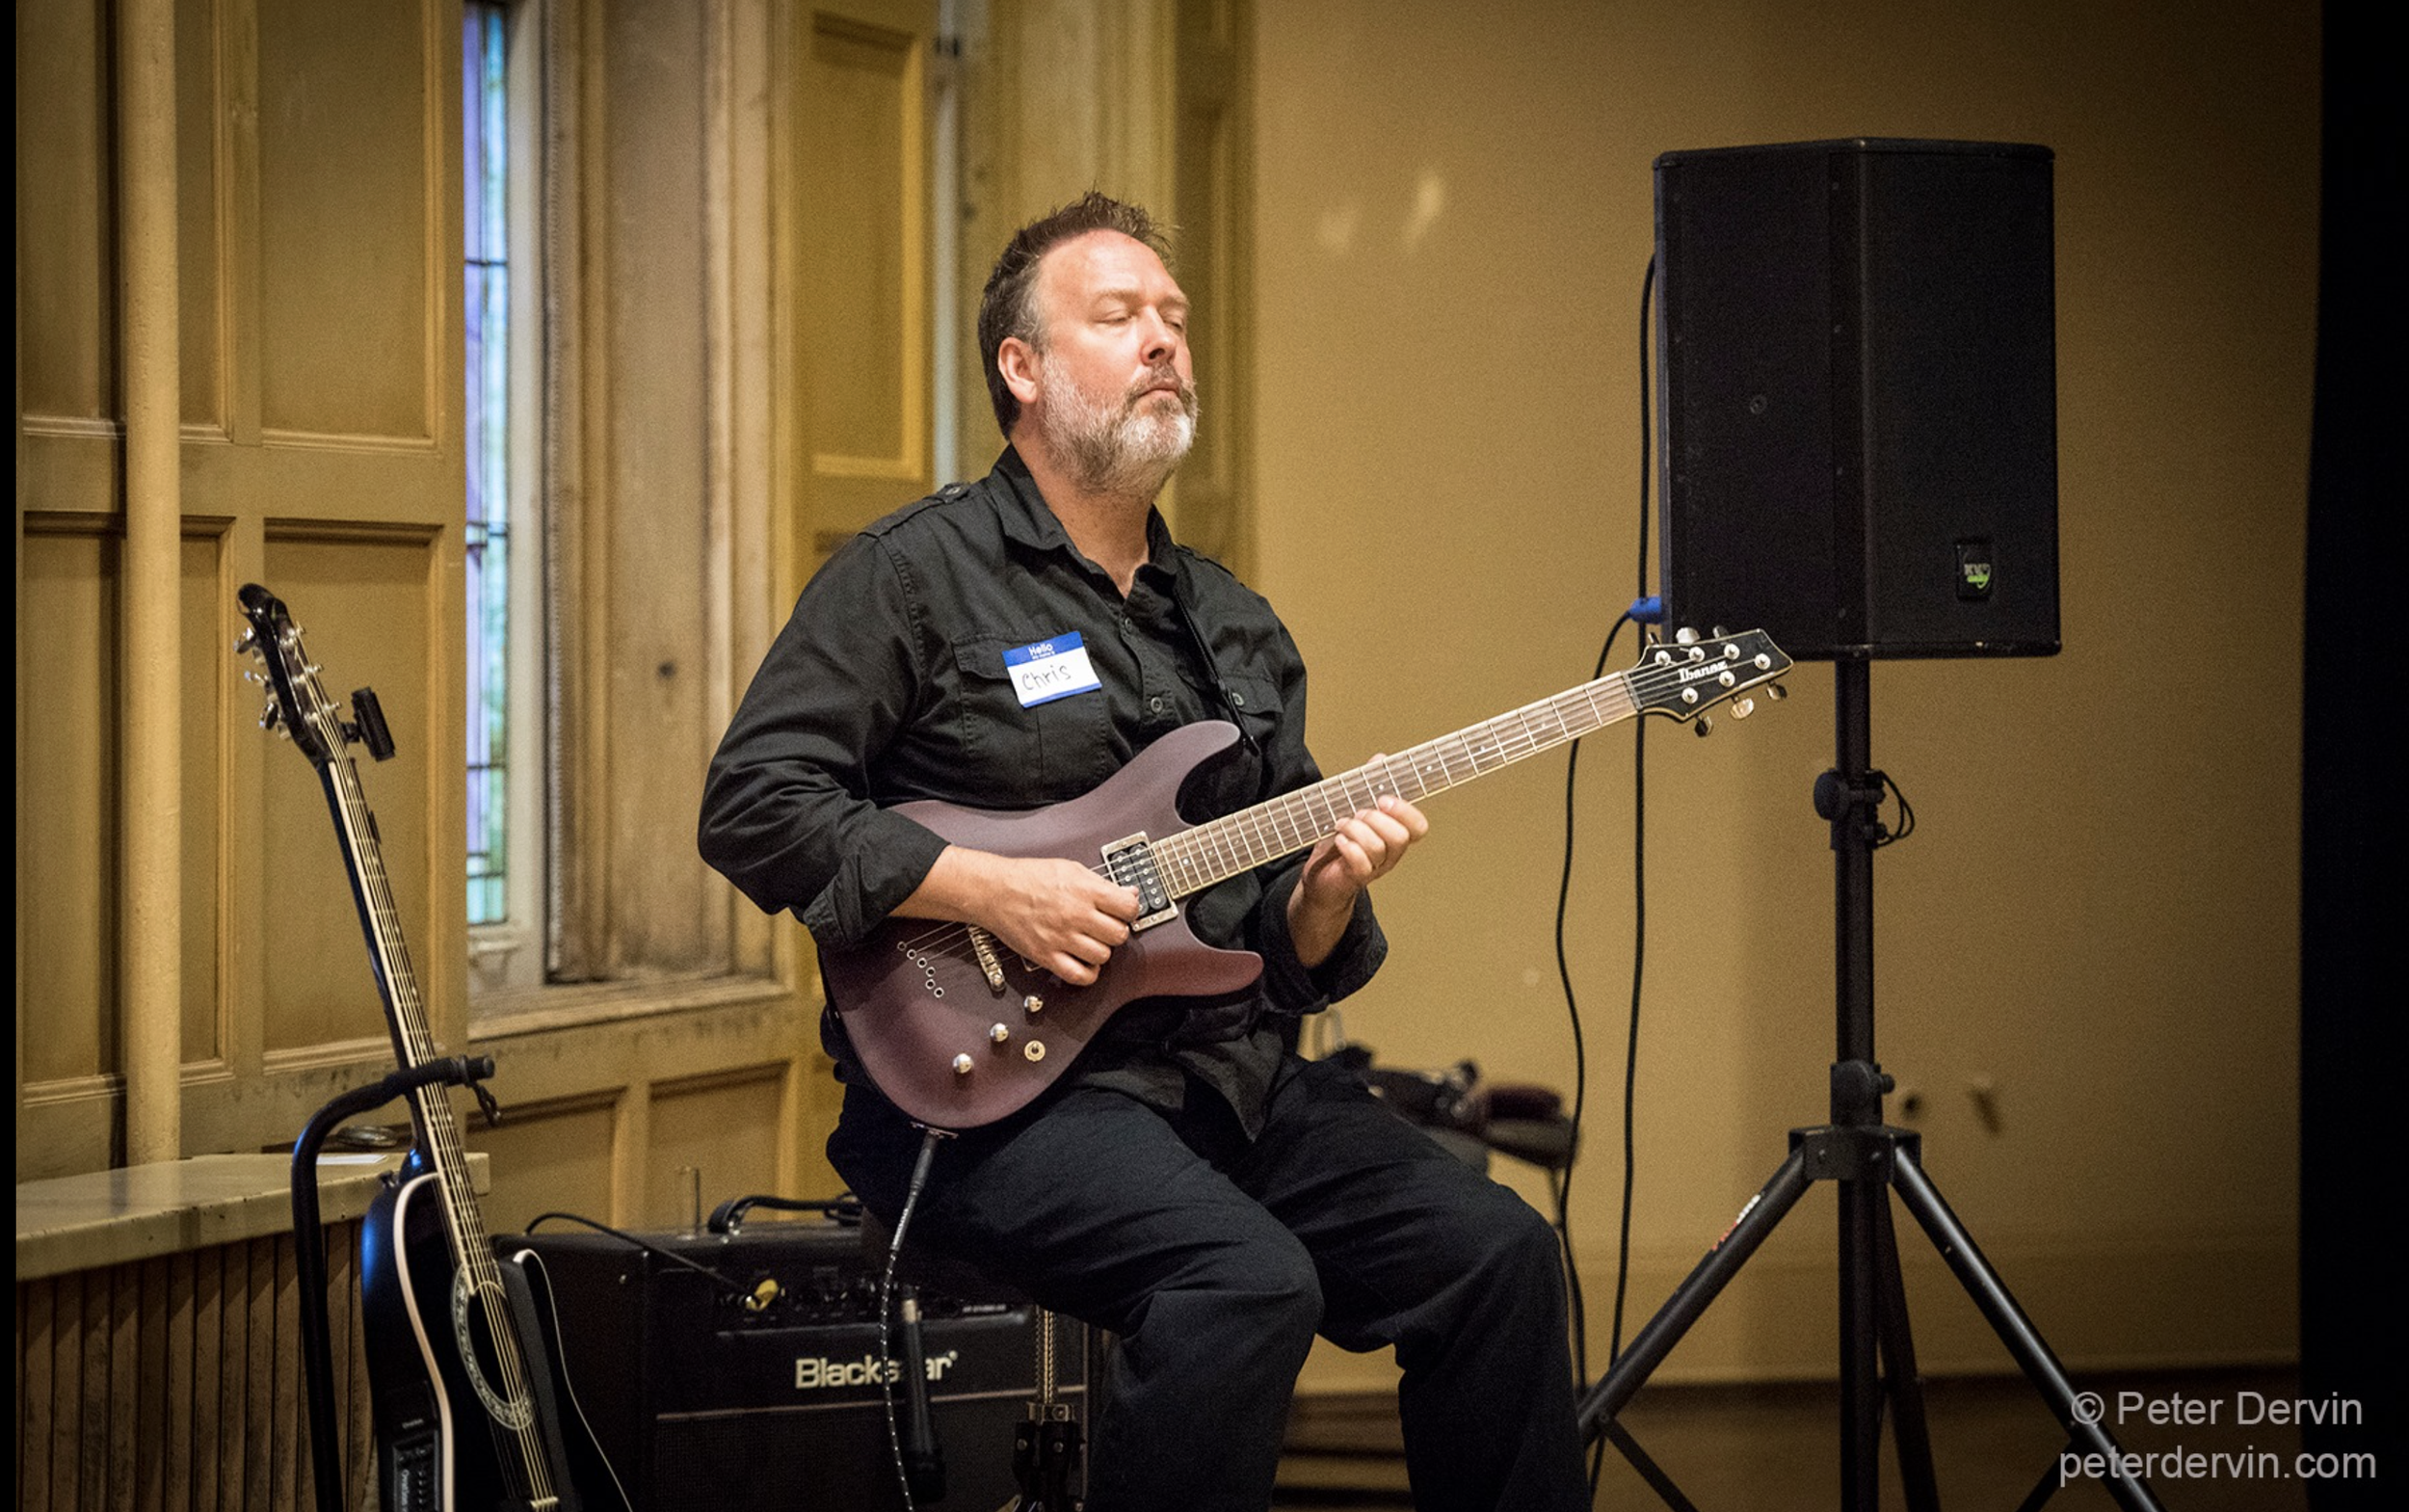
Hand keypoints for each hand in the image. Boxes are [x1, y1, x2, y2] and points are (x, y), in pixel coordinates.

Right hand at [978, 855, 1143, 985]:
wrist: (995, 891)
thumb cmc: (1029, 877)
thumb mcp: (1071, 868)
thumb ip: (1101, 883)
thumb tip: (1129, 894)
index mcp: (1085, 890)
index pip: (1128, 908)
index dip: (1130, 910)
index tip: (1124, 911)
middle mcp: (1076, 915)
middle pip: (1119, 934)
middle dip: (1116, 931)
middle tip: (1106, 926)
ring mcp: (1062, 938)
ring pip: (1103, 956)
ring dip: (1101, 950)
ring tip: (1091, 941)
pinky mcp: (1047, 956)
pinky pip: (1079, 975)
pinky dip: (1088, 973)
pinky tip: (1084, 961)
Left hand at [1290, 776, 1427, 967]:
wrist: (1320, 878)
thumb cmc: (1340, 843)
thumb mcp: (1352, 809)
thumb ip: (1368, 785)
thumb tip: (1381, 759)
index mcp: (1394, 835)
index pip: (1418, 827)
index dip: (1405, 811)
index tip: (1384, 799)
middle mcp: (1390, 854)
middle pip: (1400, 837)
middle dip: (1377, 819)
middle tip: (1358, 813)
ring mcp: (1375, 868)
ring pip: (1379, 848)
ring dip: (1356, 830)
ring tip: (1341, 824)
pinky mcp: (1356, 878)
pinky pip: (1361, 864)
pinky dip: (1349, 847)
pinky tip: (1338, 840)